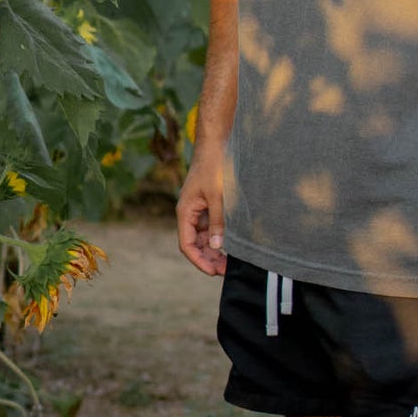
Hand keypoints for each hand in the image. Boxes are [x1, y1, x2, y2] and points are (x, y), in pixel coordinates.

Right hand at [177, 155, 226, 275]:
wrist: (216, 145)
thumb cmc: (214, 167)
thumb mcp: (217, 196)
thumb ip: (217, 221)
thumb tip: (217, 246)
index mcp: (185, 212)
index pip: (187, 245)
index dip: (199, 260)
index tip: (214, 272)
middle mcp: (190, 214)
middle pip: (196, 244)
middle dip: (209, 258)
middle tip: (227, 270)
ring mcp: (199, 211)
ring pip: (204, 237)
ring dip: (215, 250)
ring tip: (232, 261)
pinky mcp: (209, 206)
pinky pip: (212, 227)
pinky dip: (220, 237)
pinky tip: (232, 244)